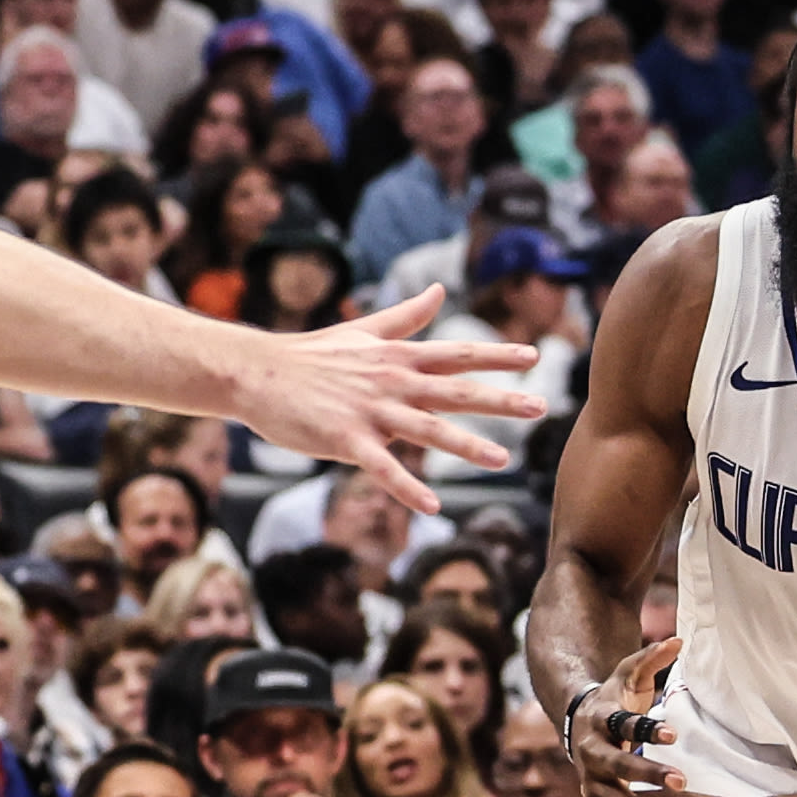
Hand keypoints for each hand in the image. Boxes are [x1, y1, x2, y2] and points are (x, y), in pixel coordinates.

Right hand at [242, 287, 544, 513]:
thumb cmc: (310, 355)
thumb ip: (406, 316)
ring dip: (466, 446)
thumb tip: (438, 289)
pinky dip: (407, 487)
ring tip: (502, 460)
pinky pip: (382, 467)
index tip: (535, 358)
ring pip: (427, 430)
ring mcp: (370, 410)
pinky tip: (432, 506)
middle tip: (540, 407)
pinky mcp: (345, 438)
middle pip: (455, 391)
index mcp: (398, 358)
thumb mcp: (363, 331)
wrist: (257, 373)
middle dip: (500, 400)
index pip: (456, 355)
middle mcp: (392, 381)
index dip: (497, 356)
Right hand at [567, 633, 702, 796]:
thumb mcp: (628, 674)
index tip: (675, 733)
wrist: (578, 727)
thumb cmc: (612, 699)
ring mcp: (593, 788)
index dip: (647, 729)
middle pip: (618, 771)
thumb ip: (651, 658)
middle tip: (684, 782)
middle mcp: (591, 757)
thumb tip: (678, 638)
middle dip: (650, 777)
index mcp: (599, 722)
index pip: (623, 725)